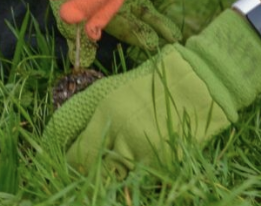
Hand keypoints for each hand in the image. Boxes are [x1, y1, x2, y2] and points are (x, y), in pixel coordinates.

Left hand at [46, 8, 260, 171]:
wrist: (200, 83)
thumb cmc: (153, 82)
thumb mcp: (113, 89)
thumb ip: (85, 111)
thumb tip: (60, 133)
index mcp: (106, 114)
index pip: (76, 154)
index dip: (71, 160)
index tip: (71, 158)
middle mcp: (122, 136)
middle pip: (94, 171)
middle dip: (91, 170)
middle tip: (93, 163)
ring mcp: (144, 152)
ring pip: (117, 177)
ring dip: (114, 172)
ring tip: (118, 160)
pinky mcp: (163, 163)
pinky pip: (140, 176)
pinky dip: (136, 173)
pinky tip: (139, 160)